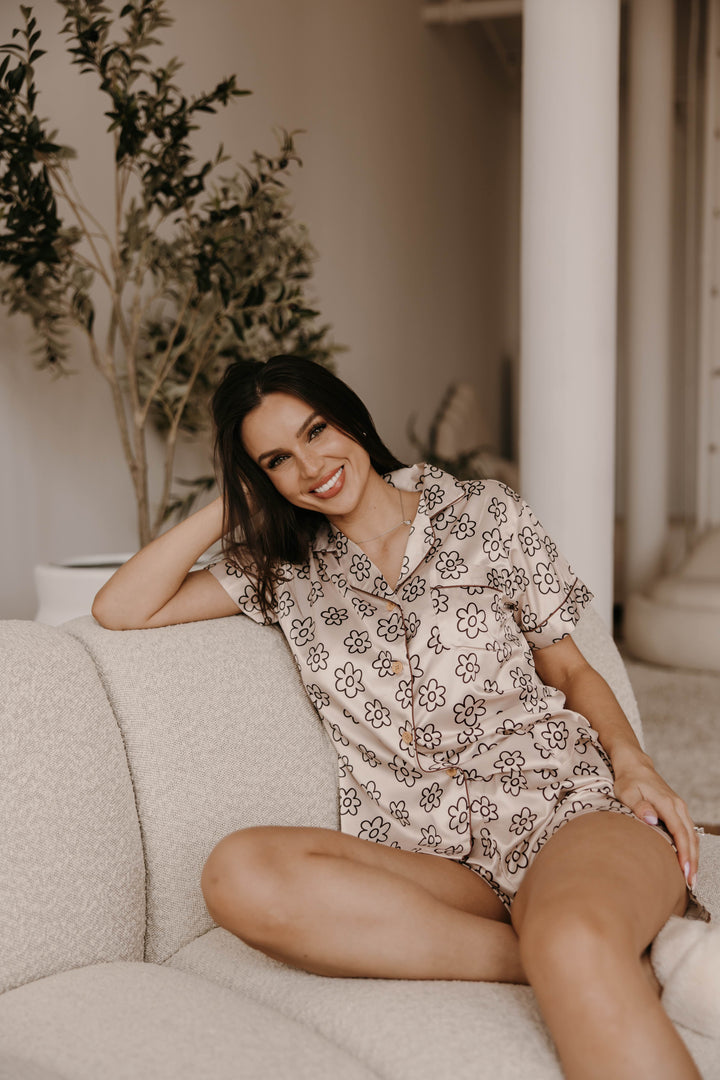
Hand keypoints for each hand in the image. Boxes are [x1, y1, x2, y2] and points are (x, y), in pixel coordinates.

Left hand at [612, 749, 698, 888]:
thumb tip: (652, 820)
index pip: (680, 833)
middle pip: (690, 837)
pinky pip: (687, 831)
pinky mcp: (677, 810)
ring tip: (691, 877)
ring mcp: (679, 807)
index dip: (684, 853)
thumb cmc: (628, 779)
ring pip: (692, 835)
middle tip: (690, 883)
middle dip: (692, 861)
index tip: (685, 871)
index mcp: (667, 803)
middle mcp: (677, 806)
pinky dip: (690, 846)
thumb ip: (639, 806)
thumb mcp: (627, 791)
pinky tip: (687, 859)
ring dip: (693, 855)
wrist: (634, 764)